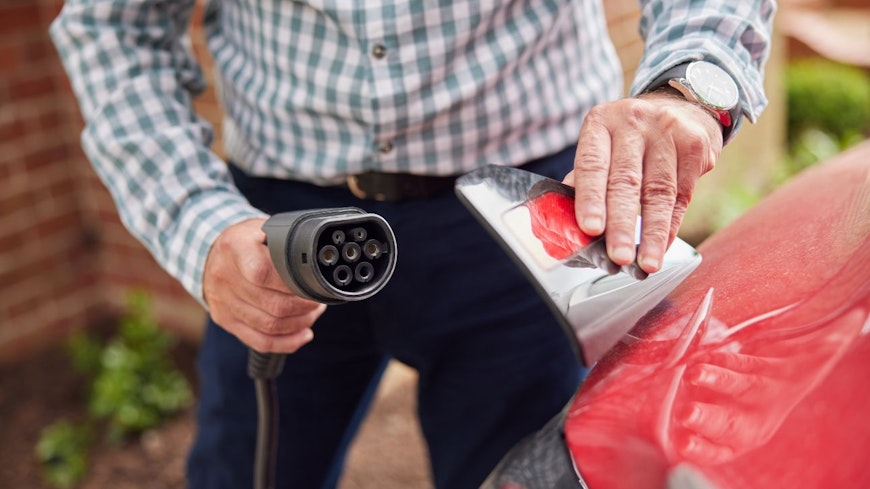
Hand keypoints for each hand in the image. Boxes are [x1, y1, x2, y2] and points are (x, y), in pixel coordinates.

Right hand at [203, 218, 325, 352]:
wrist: (211, 253)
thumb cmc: (246, 240)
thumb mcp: (262, 228)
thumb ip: (284, 241)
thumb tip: (315, 258)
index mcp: (235, 247)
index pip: (263, 272)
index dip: (292, 284)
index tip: (311, 284)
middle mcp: (224, 276)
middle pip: (272, 305)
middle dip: (304, 307)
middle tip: (318, 301)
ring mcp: (223, 302)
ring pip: (269, 326)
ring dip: (300, 323)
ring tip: (312, 313)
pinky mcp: (225, 320)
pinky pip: (259, 341)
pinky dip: (286, 342)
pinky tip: (303, 334)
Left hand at [563, 91, 722, 272]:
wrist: (680, 105)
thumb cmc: (629, 136)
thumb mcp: (602, 144)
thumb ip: (584, 179)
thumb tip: (565, 222)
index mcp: (600, 122)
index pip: (592, 164)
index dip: (590, 199)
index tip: (590, 229)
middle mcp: (633, 122)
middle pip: (626, 181)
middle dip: (621, 224)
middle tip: (618, 256)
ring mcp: (667, 132)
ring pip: (659, 192)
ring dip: (651, 233)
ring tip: (645, 263)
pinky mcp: (695, 147)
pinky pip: (681, 196)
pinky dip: (670, 227)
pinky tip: (661, 248)